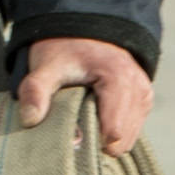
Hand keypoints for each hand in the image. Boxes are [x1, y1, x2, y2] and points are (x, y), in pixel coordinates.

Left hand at [13, 34, 150, 153]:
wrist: (83, 33)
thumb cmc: (64, 51)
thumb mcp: (45, 67)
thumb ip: (35, 91)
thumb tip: (30, 120)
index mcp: (118, 77)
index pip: (114, 131)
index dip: (89, 140)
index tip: (70, 132)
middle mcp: (138, 86)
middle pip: (121, 141)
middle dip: (97, 142)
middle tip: (75, 124)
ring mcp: (145, 94)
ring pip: (128, 140)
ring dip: (105, 138)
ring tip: (84, 116)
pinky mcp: (145, 100)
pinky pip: (132, 132)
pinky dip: (112, 131)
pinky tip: (96, 115)